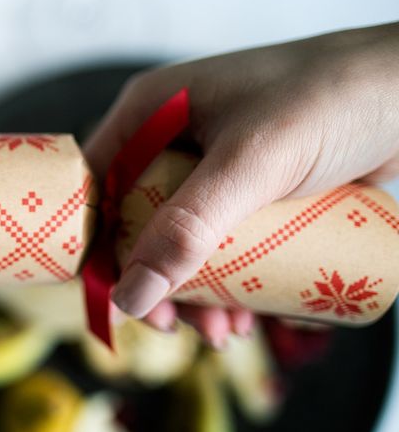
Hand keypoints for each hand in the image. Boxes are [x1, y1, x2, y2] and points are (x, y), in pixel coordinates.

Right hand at [84, 23, 398, 344]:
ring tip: (232, 333)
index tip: (117, 298)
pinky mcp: (255, 188)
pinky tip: (255, 311)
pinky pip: (227, 243)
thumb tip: (131, 298)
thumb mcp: (253, 165)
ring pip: (184, 243)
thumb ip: (189, 228)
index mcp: (152, 113)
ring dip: (199, 295)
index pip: (98, 186)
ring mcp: (217, 166)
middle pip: (138, 225)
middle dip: (160, 284)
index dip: (96, 245)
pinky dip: (235, 282)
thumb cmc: (334, 98)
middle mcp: (175, 138)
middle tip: (183, 329)